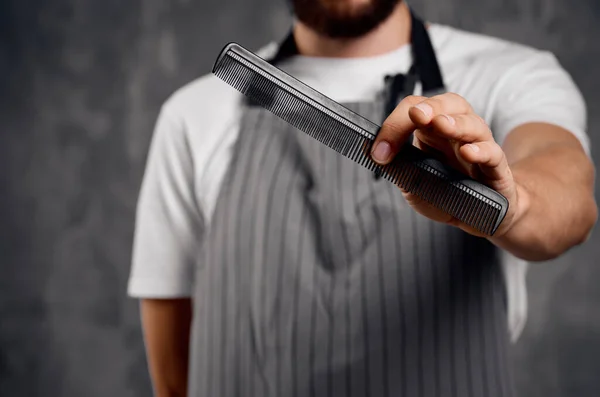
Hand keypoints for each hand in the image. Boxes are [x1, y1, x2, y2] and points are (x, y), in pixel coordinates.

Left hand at [370, 93, 521, 236]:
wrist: (479, 217)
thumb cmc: (446, 194)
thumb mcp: (413, 182)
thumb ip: (396, 165)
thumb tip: (369, 148)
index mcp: (433, 131)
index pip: (416, 110)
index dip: (396, 123)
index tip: (380, 150)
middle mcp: (458, 133)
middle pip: (450, 104)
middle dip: (432, 107)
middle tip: (417, 115)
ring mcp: (479, 148)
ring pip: (473, 125)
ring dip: (455, 123)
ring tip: (441, 125)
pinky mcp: (496, 170)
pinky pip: (493, 153)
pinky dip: (481, 150)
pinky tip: (468, 152)